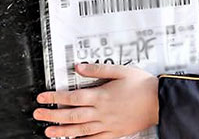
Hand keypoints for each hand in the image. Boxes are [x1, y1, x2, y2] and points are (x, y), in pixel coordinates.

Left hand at [33, 64, 158, 137]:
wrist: (160, 101)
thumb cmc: (143, 85)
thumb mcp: (121, 70)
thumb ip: (98, 69)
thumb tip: (79, 67)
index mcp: (102, 95)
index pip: (72, 97)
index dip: (55, 98)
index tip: (43, 98)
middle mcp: (102, 112)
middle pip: (72, 115)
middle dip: (52, 116)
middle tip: (38, 115)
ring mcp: (108, 124)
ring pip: (80, 130)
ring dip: (63, 131)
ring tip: (49, 132)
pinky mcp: (115, 132)